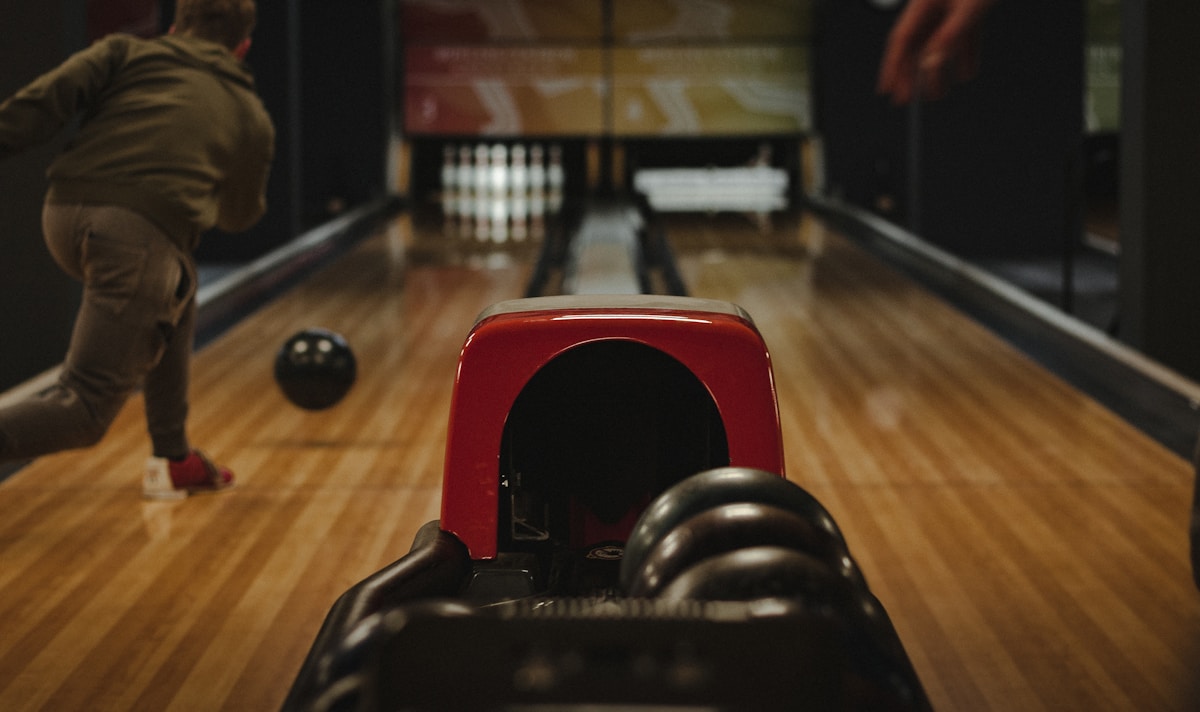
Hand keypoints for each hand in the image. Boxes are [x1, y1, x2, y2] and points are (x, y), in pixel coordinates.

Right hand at [877, 0, 995, 103]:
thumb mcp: (969, 6)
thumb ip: (951, 35)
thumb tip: (932, 65)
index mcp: (924, 2)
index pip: (901, 40)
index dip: (892, 67)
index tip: (888, 91)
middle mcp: (933, 5)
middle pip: (917, 44)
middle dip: (913, 73)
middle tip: (911, 99)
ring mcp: (951, 5)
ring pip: (939, 42)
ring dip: (938, 68)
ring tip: (940, 92)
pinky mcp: (969, 5)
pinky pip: (962, 34)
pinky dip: (964, 54)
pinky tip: (967, 72)